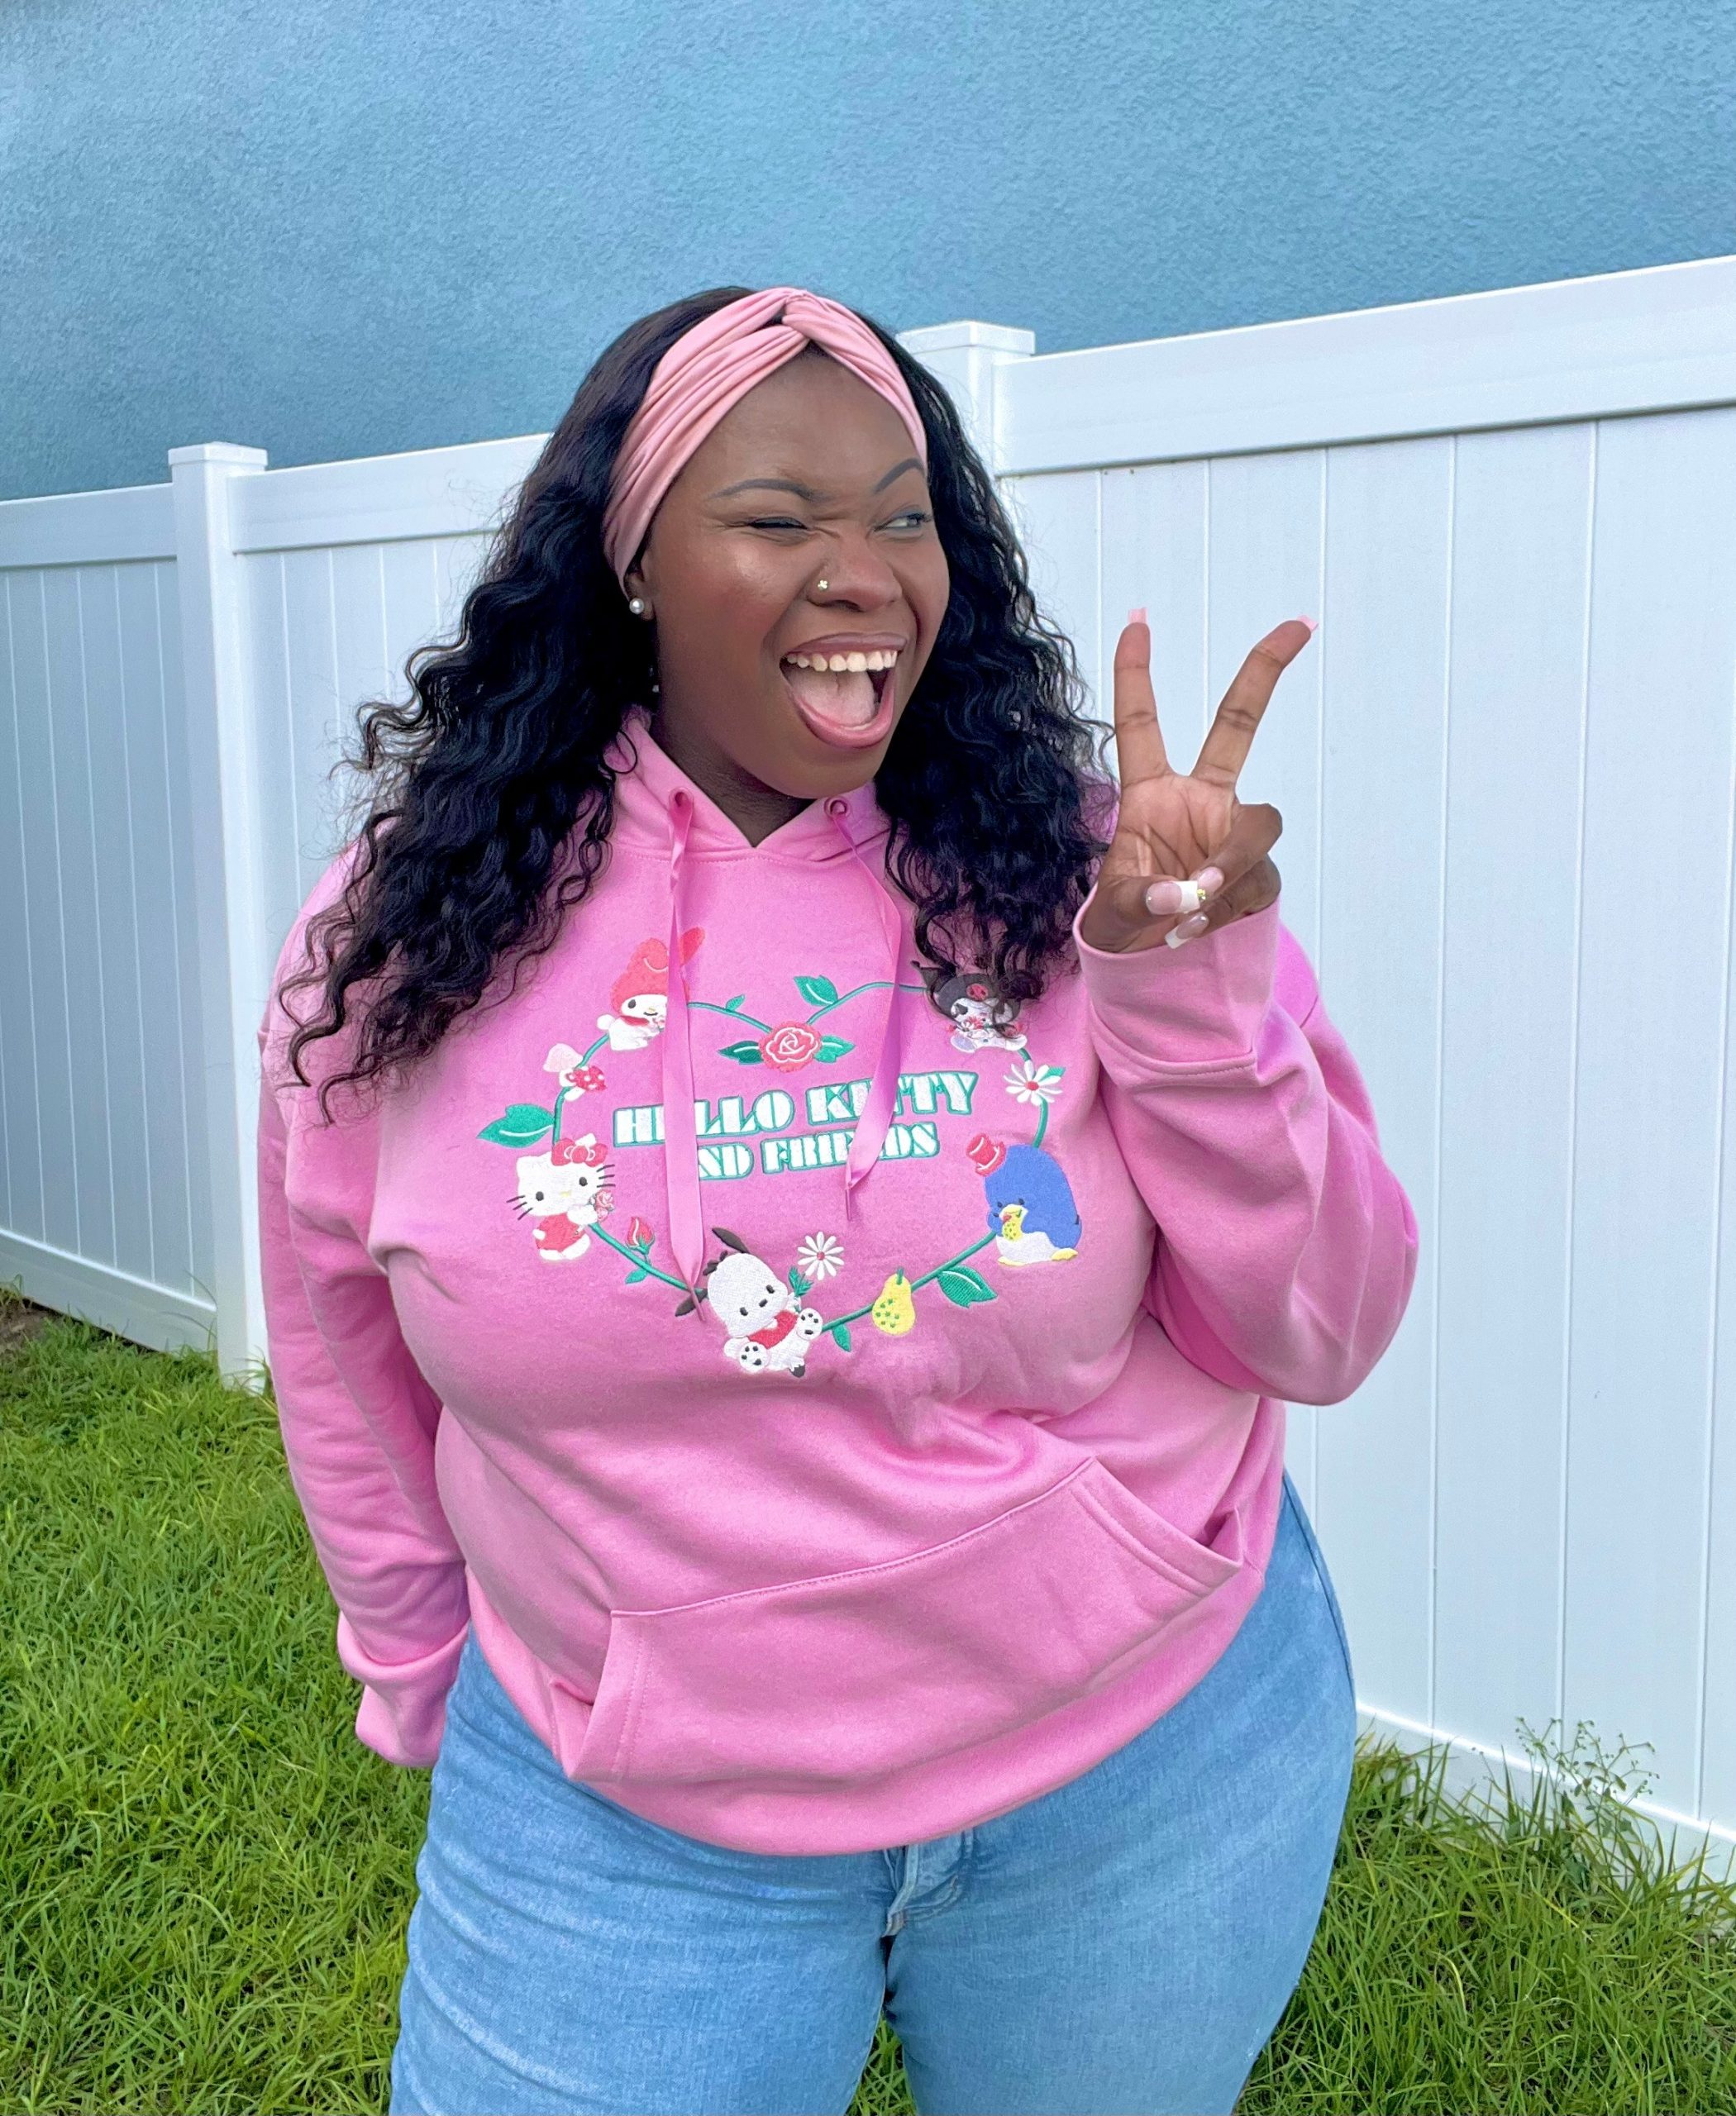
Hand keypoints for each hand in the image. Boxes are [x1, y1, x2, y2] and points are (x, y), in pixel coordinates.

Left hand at [1077, 609, 1315, 953]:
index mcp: (1152, 795)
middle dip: (1265, 672)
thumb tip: (1182, 895)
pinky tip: (1192, 931)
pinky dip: (1222, 909)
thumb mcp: (1114, 912)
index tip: (1137, 619)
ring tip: (1192, 904)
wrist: (1153, 967)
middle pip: (1239, 725)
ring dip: (1229, 865)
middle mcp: (1201, 802)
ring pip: (1257, 827)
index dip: (1136, 674)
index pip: (1142, 725)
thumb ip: (1142, 899)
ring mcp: (1233, 836)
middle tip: (1297, 624)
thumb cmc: (1126, 924)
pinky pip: (1255, 882)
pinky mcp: (1259, 875)